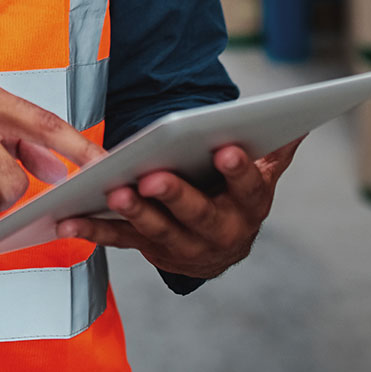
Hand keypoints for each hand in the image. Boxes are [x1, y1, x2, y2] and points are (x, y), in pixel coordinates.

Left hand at [55, 138, 303, 278]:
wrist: (219, 249)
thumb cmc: (236, 199)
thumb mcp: (260, 177)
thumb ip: (274, 150)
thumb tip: (300, 121)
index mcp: (249, 207)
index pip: (248, 188)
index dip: (238, 170)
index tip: (224, 149)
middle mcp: (220, 232)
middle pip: (199, 215)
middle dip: (176, 196)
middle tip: (154, 176)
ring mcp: (183, 246)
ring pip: (158, 230)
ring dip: (135, 212)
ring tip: (115, 191)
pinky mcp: (150, 250)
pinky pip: (121, 240)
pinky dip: (94, 231)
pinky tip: (70, 221)